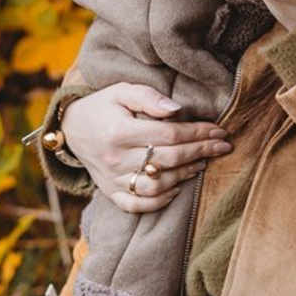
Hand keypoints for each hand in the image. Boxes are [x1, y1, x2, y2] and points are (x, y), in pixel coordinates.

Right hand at [60, 83, 232, 212]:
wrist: (71, 128)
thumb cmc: (103, 105)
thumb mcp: (122, 91)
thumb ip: (149, 98)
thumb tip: (178, 110)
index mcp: (119, 132)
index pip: (169, 135)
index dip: (198, 133)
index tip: (219, 130)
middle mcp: (115, 159)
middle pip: (168, 159)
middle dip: (201, 152)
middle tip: (224, 146)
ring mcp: (112, 179)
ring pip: (156, 185)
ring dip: (184, 175)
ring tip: (203, 163)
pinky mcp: (110, 192)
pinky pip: (136, 204)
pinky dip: (159, 200)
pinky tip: (177, 187)